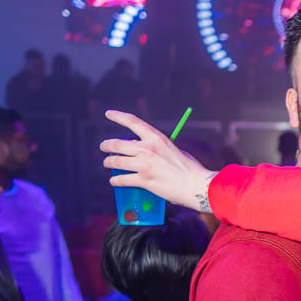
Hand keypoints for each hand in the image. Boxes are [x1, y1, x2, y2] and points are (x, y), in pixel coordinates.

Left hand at [100, 110, 217, 211]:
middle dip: (107, 145)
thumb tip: (146, 151)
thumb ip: (159, 148)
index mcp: (157, 138)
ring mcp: (145, 165)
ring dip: (109, 162)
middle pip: (118, 144)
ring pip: (116, 162)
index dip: (118, 116)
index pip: (133, 122)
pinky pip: (122, 179)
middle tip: (104, 147)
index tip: (108, 114)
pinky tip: (114, 181)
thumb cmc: (190, 169)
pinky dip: (116, 181)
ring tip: (107, 163)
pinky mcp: (144, 181)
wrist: (196, 185)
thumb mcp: (174, 150)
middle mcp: (148, 149)